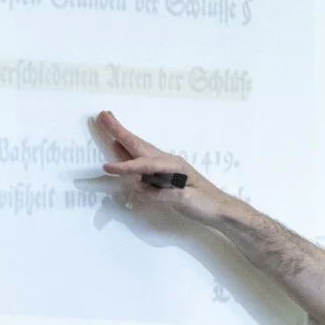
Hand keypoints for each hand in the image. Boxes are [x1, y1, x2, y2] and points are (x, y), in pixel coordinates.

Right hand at [95, 110, 239, 225]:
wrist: (222, 209)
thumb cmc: (206, 205)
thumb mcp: (186, 201)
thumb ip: (164, 194)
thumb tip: (142, 188)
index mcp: (174, 166)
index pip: (145, 165)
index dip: (125, 166)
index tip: (107, 167)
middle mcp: (169, 161)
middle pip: (139, 145)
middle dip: (119, 131)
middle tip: (103, 115)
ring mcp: (167, 166)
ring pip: (140, 149)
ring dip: (122, 137)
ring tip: (108, 123)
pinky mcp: (165, 174)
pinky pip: (142, 160)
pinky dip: (128, 151)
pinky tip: (120, 147)